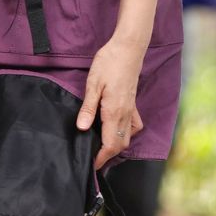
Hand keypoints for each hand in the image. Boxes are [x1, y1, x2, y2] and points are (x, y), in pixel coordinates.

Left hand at [76, 36, 145, 169]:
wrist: (127, 49)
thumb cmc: (108, 63)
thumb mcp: (93, 84)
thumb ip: (88, 108)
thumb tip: (81, 128)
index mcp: (114, 112)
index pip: (109, 144)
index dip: (101, 158)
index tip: (91, 166)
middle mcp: (125, 114)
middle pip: (119, 145)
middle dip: (107, 157)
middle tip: (93, 160)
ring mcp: (131, 109)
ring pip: (127, 138)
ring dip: (116, 147)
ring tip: (102, 150)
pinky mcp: (133, 103)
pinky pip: (134, 125)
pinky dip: (127, 134)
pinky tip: (117, 131)